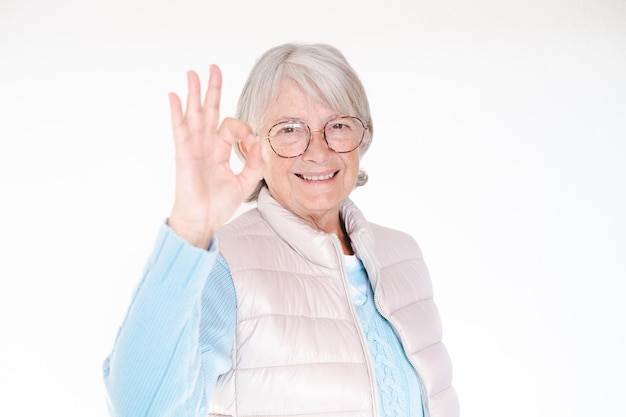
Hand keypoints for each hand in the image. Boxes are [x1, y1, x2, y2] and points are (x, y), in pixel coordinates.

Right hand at [167, 65, 263, 247]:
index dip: (244, 130)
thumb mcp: (245, 183)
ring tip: (192, 73)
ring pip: (194, 114)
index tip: (252, 142)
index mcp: (219, 150)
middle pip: (209, 111)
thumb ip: (255, 163)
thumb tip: (259, 142)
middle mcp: (205, 145)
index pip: (231, 127)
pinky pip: (180, 129)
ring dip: (193, 93)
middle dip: (212, 89)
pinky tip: (174, 96)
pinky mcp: (184, 154)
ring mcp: (193, 148)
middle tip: (213, 68)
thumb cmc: (219, 205)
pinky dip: (177, 112)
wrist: (203, 220)